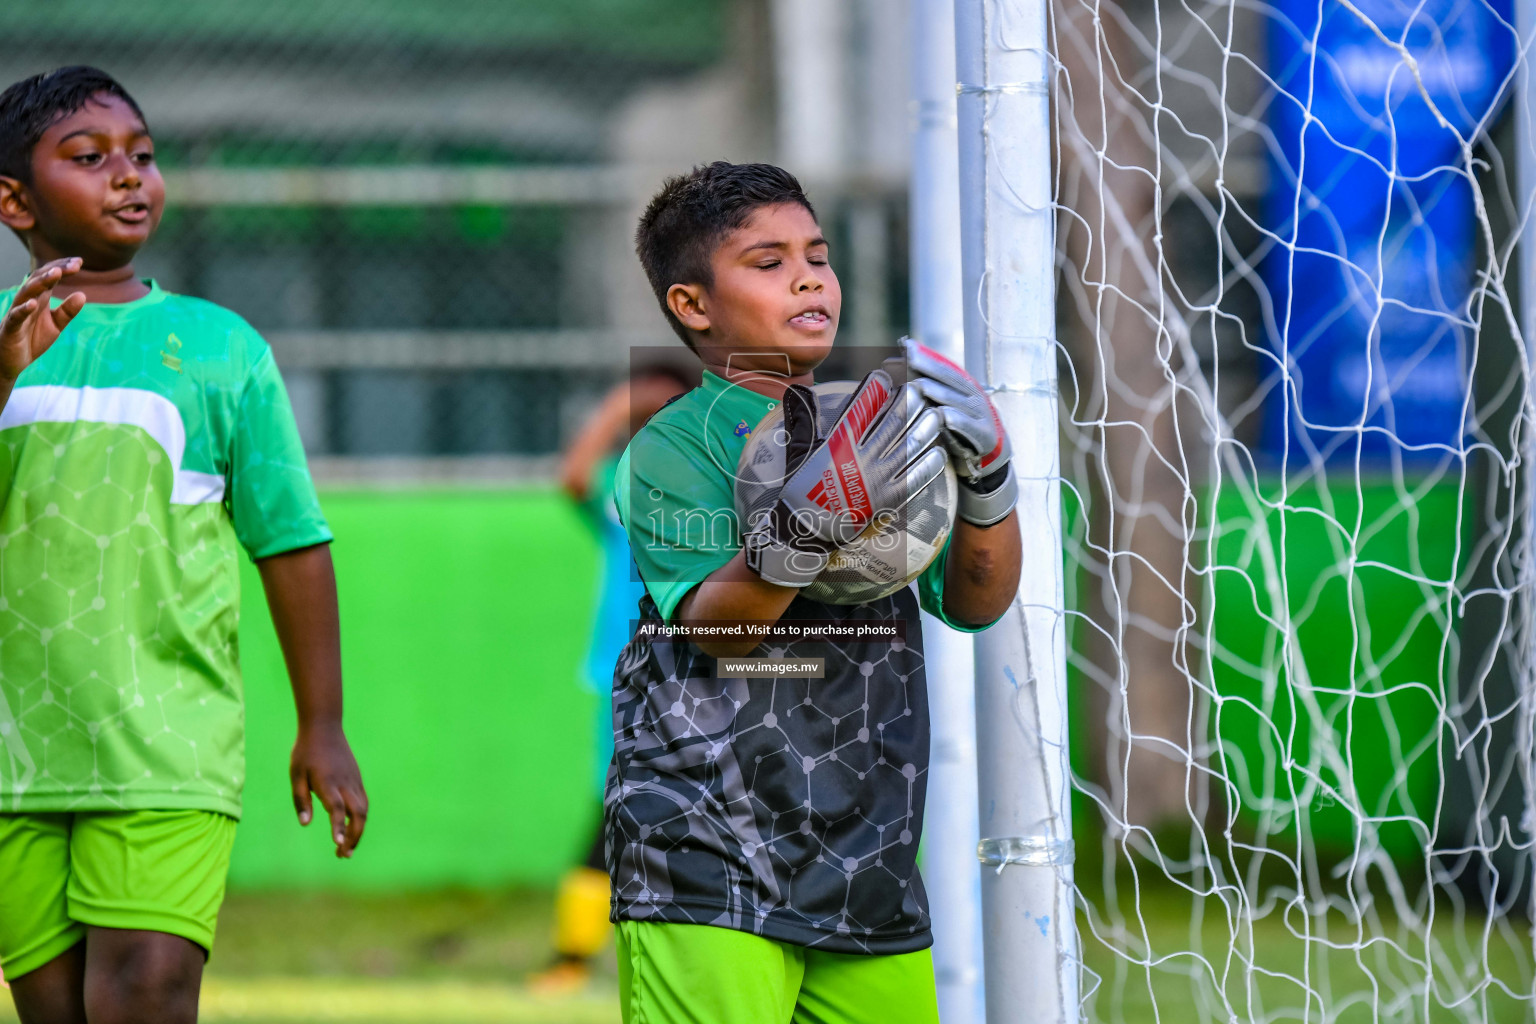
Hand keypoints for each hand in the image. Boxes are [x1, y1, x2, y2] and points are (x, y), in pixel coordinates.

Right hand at [1, 258, 84, 382]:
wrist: (11, 361)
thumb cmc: (32, 338)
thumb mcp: (55, 325)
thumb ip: (67, 311)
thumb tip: (82, 294)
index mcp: (39, 299)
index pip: (49, 277)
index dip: (63, 268)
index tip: (79, 262)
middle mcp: (28, 301)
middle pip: (39, 280)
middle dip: (55, 270)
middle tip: (73, 265)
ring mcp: (18, 313)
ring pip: (27, 293)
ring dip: (40, 283)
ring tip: (56, 274)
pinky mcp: (10, 328)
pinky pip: (16, 316)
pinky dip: (23, 309)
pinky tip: (33, 303)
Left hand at [290, 723, 368, 857]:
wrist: (325, 727)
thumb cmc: (305, 752)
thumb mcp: (296, 775)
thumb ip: (301, 800)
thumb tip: (305, 824)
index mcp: (327, 783)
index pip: (337, 808)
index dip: (338, 826)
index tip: (337, 843)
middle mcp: (345, 783)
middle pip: (357, 814)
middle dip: (353, 836)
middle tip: (342, 855)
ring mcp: (354, 781)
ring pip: (363, 810)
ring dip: (358, 831)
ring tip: (347, 848)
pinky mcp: (357, 779)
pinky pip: (363, 802)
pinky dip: (360, 818)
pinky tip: (352, 828)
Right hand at [744, 368, 946, 585]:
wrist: (807, 531)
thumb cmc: (801, 491)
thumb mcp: (799, 452)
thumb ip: (803, 420)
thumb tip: (796, 390)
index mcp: (840, 444)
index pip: (862, 407)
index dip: (875, 389)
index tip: (884, 377)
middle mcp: (862, 458)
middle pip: (893, 423)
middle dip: (908, 402)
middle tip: (918, 390)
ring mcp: (878, 479)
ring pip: (909, 446)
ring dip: (925, 427)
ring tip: (936, 415)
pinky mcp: (889, 499)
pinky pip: (916, 478)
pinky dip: (929, 464)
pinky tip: (938, 452)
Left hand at [885, 337, 1017, 525]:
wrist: (991, 457)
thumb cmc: (959, 429)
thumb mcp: (945, 406)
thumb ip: (927, 389)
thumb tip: (893, 364)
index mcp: (964, 386)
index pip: (944, 366)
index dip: (926, 356)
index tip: (906, 346)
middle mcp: (974, 396)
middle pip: (950, 378)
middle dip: (930, 366)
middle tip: (910, 357)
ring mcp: (981, 414)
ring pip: (956, 400)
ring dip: (938, 392)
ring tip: (920, 385)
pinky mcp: (985, 434)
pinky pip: (968, 425)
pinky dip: (956, 420)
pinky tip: (942, 415)